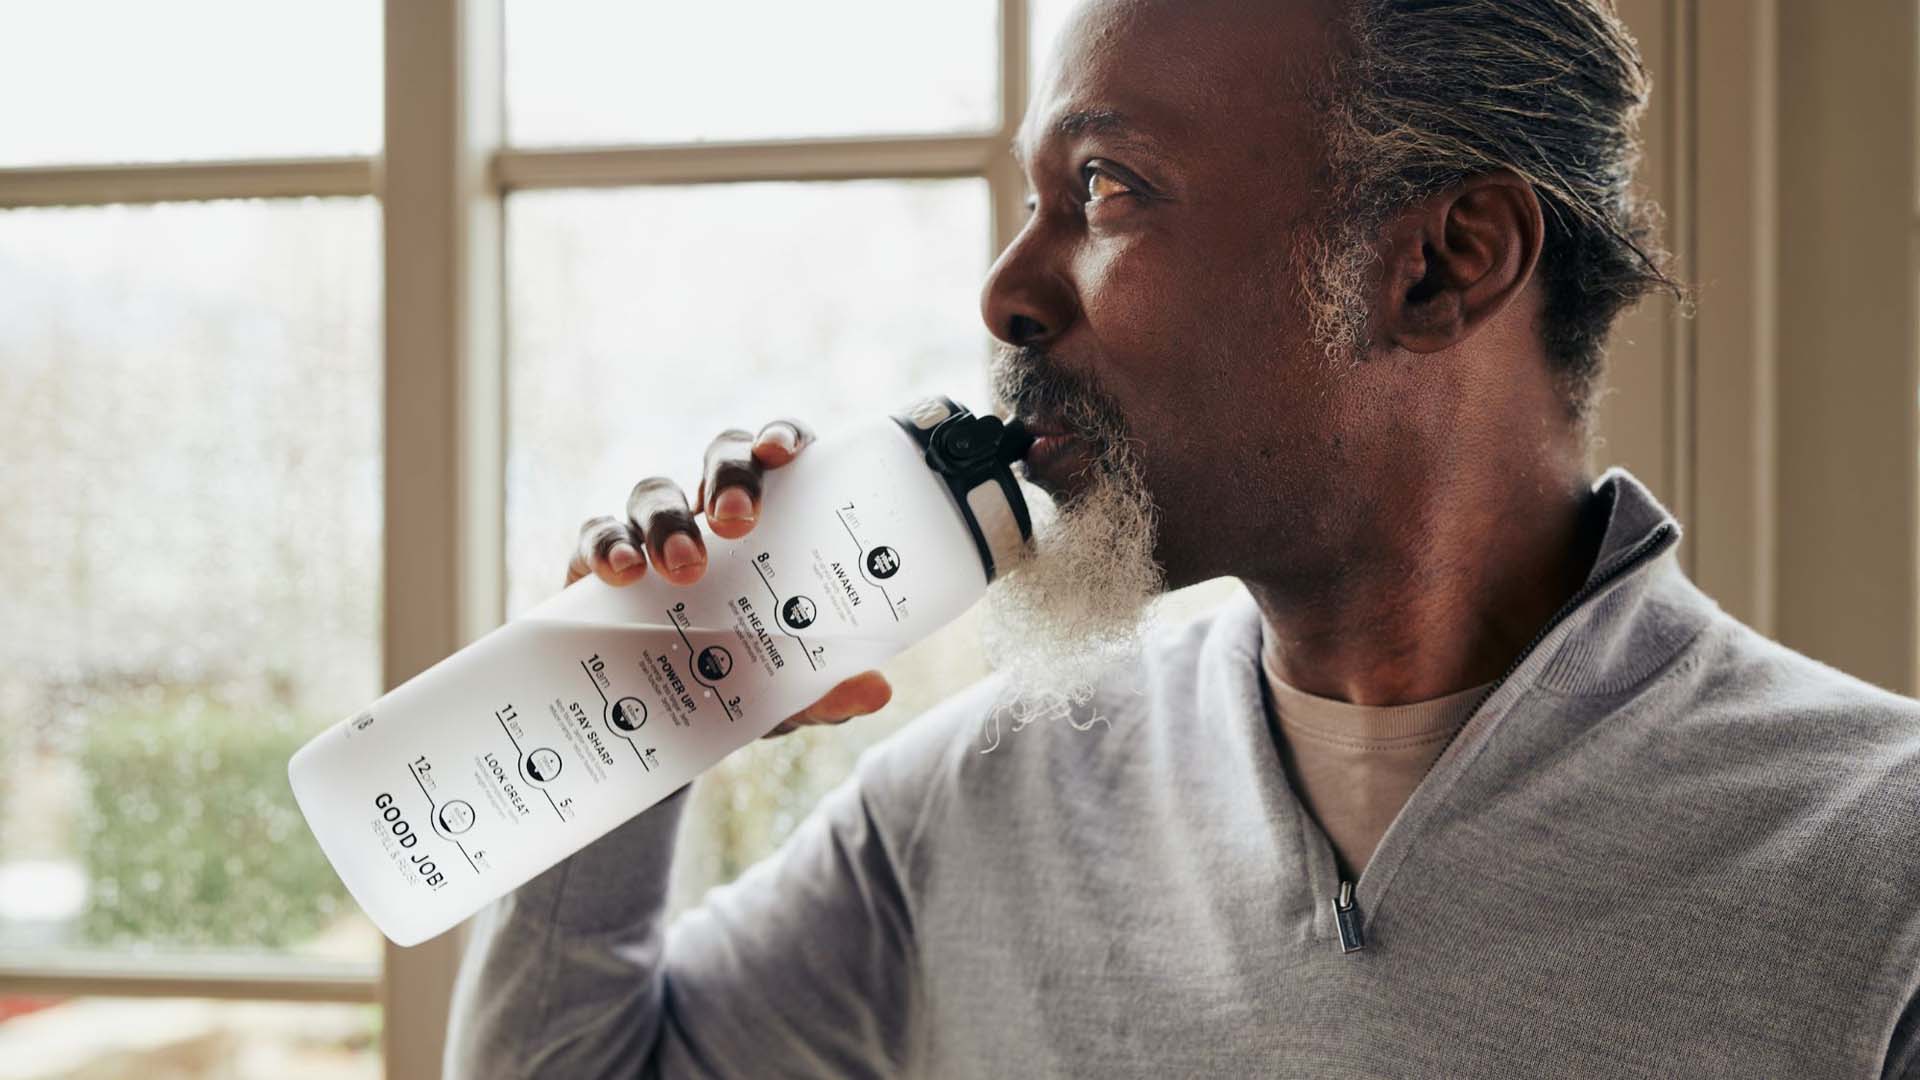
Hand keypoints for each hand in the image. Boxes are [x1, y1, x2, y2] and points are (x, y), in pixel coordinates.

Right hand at [564, 418, 892, 739]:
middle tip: (738, 522)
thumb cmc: (740, 683)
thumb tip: (874, 690)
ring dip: (668, 521)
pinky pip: (598, 533)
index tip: (782, 452)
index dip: (781, 437)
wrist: (662, 724)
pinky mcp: (600, 562)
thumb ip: (826, 687)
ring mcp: (656, 532)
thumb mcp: (788, 693)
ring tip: (682, 568)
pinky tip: (619, 572)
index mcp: (773, 522)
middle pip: (721, 460)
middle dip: (729, 479)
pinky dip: (606, 544)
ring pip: (656, 492)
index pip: (779, 456)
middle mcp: (713, 514)